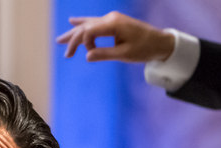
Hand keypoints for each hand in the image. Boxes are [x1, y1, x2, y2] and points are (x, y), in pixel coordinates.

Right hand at [56, 11, 175, 62]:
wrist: (160, 42)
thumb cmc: (144, 48)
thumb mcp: (124, 55)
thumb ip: (104, 54)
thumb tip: (87, 55)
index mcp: (113, 24)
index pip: (88, 31)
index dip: (84, 44)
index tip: (89, 55)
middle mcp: (110, 18)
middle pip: (85, 27)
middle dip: (73, 40)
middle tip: (65, 54)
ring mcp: (112, 19)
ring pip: (87, 25)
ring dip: (74, 33)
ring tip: (60, 40)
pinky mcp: (113, 23)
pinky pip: (94, 23)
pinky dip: (83, 24)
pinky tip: (73, 21)